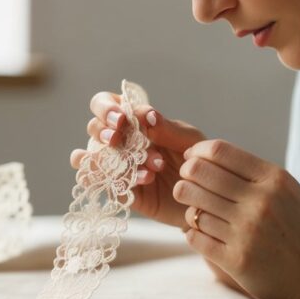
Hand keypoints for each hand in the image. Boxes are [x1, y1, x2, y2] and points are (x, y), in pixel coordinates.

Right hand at [70, 91, 205, 228]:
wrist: (206, 195)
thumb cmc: (197, 160)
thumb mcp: (189, 140)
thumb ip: (168, 128)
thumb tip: (146, 114)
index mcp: (135, 121)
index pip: (107, 104)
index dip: (107, 108)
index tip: (123, 119)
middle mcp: (121, 141)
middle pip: (93, 128)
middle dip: (102, 130)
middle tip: (117, 137)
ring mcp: (119, 166)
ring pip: (93, 157)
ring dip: (111, 157)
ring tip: (140, 161)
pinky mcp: (123, 190)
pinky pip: (107, 184)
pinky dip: (121, 180)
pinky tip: (146, 178)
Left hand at [175, 139, 299, 298]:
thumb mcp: (292, 193)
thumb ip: (258, 175)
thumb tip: (212, 157)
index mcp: (274, 179)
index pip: (219, 150)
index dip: (197, 153)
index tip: (191, 160)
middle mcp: (260, 202)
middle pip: (199, 174)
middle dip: (185, 177)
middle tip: (185, 184)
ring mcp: (247, 232)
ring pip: (194, 208)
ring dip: (189, 208)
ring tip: (196, 211)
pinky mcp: (237, 261)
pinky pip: (196, 237)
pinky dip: (193, 233)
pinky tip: (202, 233)